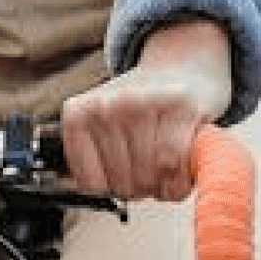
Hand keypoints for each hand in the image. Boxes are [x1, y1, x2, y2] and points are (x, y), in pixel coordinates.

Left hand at [59, 19, 235, 204]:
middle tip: (149, 175)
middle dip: (140, 188)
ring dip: (163, 183)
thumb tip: (81, 188)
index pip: (91, 184)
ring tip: (166, 168)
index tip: (121, 183)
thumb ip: (89, 162)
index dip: (113, 191)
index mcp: (78, 113)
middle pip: (122, 182)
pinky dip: (182, 173)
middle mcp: (106, 104)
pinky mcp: (179, 104)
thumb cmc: (140, 110)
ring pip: (150, 173)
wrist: (181, 68)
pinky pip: (174, 160)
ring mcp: (142, 102)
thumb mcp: (101, 129)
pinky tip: (182, 165)